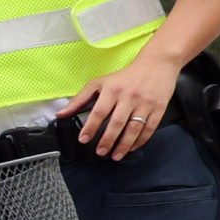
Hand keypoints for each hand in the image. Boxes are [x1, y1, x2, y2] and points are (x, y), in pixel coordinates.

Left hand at [61, 54, 178, 163]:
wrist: (157, 64)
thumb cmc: (125, 76)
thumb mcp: (100, 83)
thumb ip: (80, 99)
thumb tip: (61, 114)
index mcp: (113, 90)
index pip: (99, 112)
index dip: (91, 127)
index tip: (84, 139)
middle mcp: (129, 97)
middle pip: (117, 123)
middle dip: (107, 140)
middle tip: (100, 152)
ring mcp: (145, 103)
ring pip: (134, 128)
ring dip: (124, 145)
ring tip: (115, 155)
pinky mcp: (158, 108)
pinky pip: (149, 128)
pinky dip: (140, 140)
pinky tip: (132, 147)